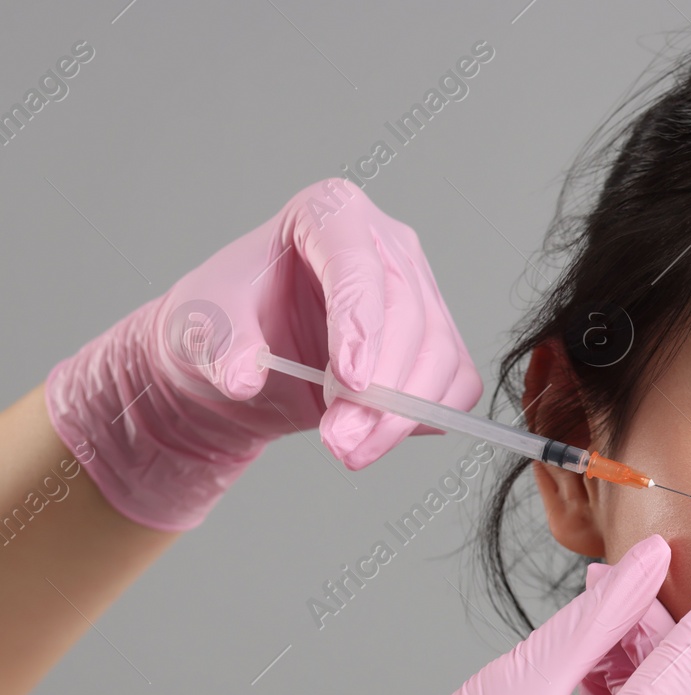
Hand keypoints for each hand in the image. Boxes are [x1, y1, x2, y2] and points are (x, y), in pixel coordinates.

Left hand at [43, 177, 480, 530]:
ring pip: (440, 354)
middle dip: (380, 389)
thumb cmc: (226, 323)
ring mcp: (419, 291)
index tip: (351, 382)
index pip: (358, 264)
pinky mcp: (436, 340)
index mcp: (329, 212)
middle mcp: (387, 244)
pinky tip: (377, 438)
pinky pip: (456, 382)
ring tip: (349, 449)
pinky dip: (424, 418)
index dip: (361, 325)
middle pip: (408, 315)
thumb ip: (220, 345)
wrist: (241, 360)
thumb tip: (242, 377)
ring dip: (401, 414)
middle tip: (340, 439)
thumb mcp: (199, 325)